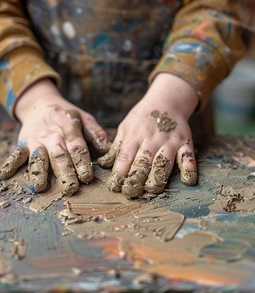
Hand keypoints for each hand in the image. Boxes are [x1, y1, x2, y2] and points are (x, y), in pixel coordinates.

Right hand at [0, 79, 109, 195]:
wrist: (40, 103)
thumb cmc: (66, 116)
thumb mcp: (84, 118)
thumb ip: (96, 133)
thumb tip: (108, 149)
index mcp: (70, 129)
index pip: (78, 148)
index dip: (82, 162)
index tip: (87, 177)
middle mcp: (53, 136)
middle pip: (59, 156)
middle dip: (65, 172)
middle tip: (71, 188)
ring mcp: (36, 140)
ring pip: (39, 157)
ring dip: (39, 172)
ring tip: (40, 187)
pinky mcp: (22, 143)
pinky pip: (15, 154)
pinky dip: (10, 164)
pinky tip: (5, 175)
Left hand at [98, 73, 198, 198]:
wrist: (167, 99)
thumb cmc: (143, 117)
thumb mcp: (126, 126)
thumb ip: (116, 146)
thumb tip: (103, 164)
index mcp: (135, 135)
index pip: (125, 156)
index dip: (119, 172)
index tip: (114, 186)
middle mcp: (152, 138)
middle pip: (143, 161)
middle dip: (136, 178)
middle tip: (130, 192)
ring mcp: (170, 141)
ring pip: (163, 161)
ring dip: (158, 176)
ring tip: (152, 189)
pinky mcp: (186, 142)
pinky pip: (188, 156)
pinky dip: (189, 168)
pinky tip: (187, 180)